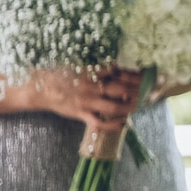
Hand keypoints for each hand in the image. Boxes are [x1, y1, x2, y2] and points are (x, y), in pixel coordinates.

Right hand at [25, 67, 141, 129]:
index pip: (119, 72)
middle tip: (154, 91)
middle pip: (121, 89)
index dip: (135, 75)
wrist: (36, 88)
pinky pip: (99, 122)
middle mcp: (91, 87)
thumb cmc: (58, 73)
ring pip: (114, 107)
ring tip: (142, 105)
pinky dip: (113, 125)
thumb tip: (116, 68)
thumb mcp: (77, 64)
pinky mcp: (80, 114)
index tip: (149, 75)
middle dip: (139, 91)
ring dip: (130, 107)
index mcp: (91, 72)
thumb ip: (96, 67)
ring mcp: (86, 102)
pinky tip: (124, 124)